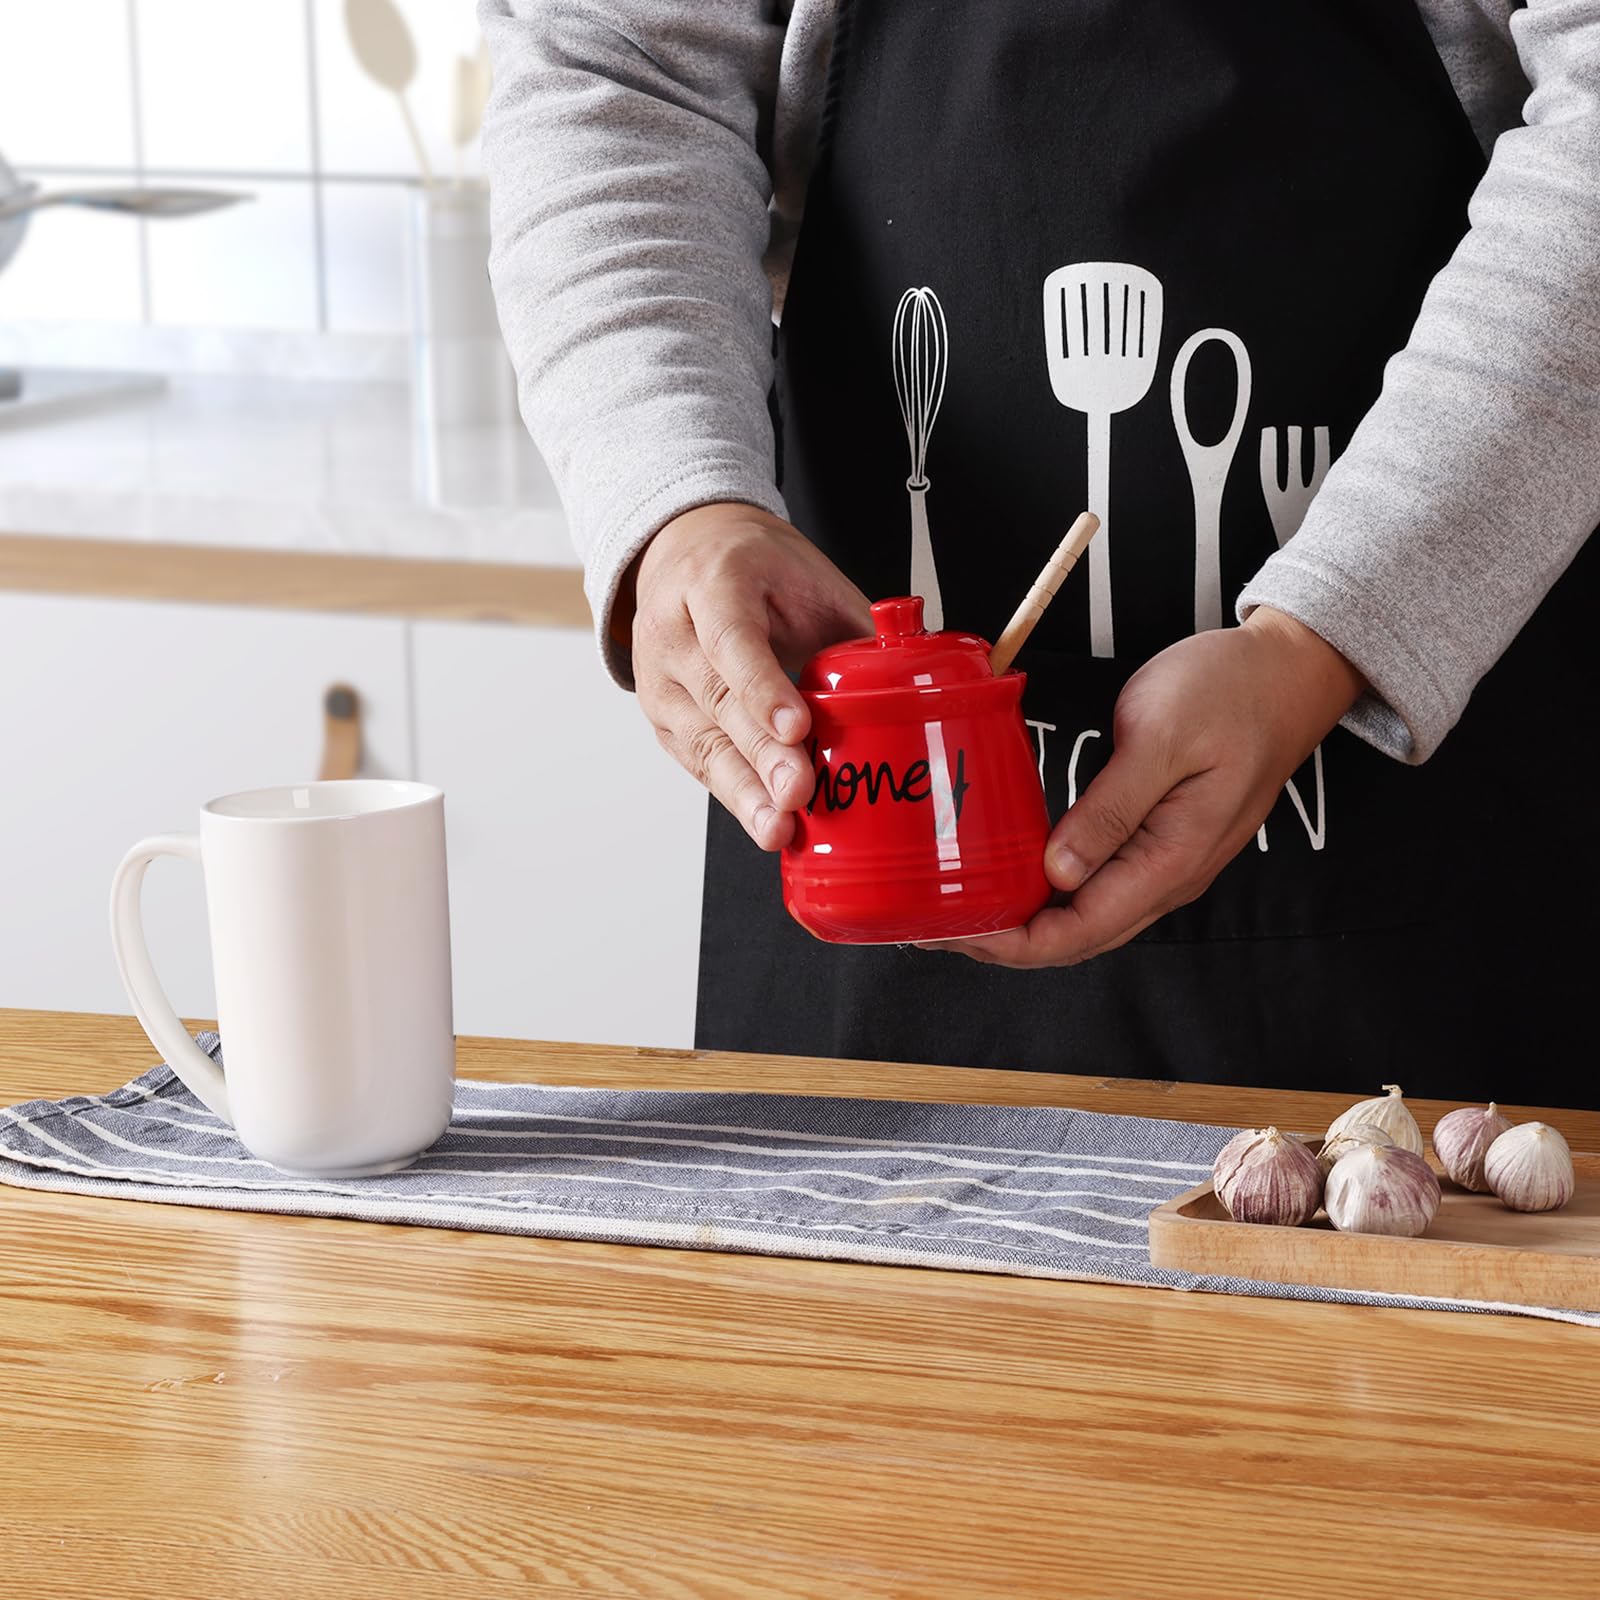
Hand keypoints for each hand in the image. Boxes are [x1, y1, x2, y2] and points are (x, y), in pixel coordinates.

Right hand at [626, 502, 871, 849]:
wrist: (689, 555)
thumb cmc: (757, 569)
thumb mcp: (808, 577)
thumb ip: (852, 628)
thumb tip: (915, 682)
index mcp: (714, 583)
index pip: (732, 640)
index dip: (763, 688)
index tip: (797, 727)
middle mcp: (674, 632)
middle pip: (718, 701)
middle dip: (762, 755)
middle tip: (796, 793)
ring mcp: (661, 680)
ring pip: (703, 742)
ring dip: (745, 791)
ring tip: (777, 825)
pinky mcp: (664, 721)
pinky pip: (700, 763)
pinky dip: (736, 796)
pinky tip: (764, 821)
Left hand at [939, 607, 1365, 967]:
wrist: (1289, 670)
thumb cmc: (1230, 692)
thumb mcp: (1161, 739)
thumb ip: (1110, 811)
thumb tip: (1057, 872)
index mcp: (1171, 860)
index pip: (1077, 932)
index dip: (1009, 944)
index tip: (952, 933)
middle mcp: (1168, 877)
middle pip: (1074, 938)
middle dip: (1001, 942)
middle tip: (931, 925)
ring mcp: (1165, 863)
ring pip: (1083, 917)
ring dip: (1020, 922)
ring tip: (957, 907)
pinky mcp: (1157, 841)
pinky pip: (1096, 886)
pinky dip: (1046, 892)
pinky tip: (1008, 875)